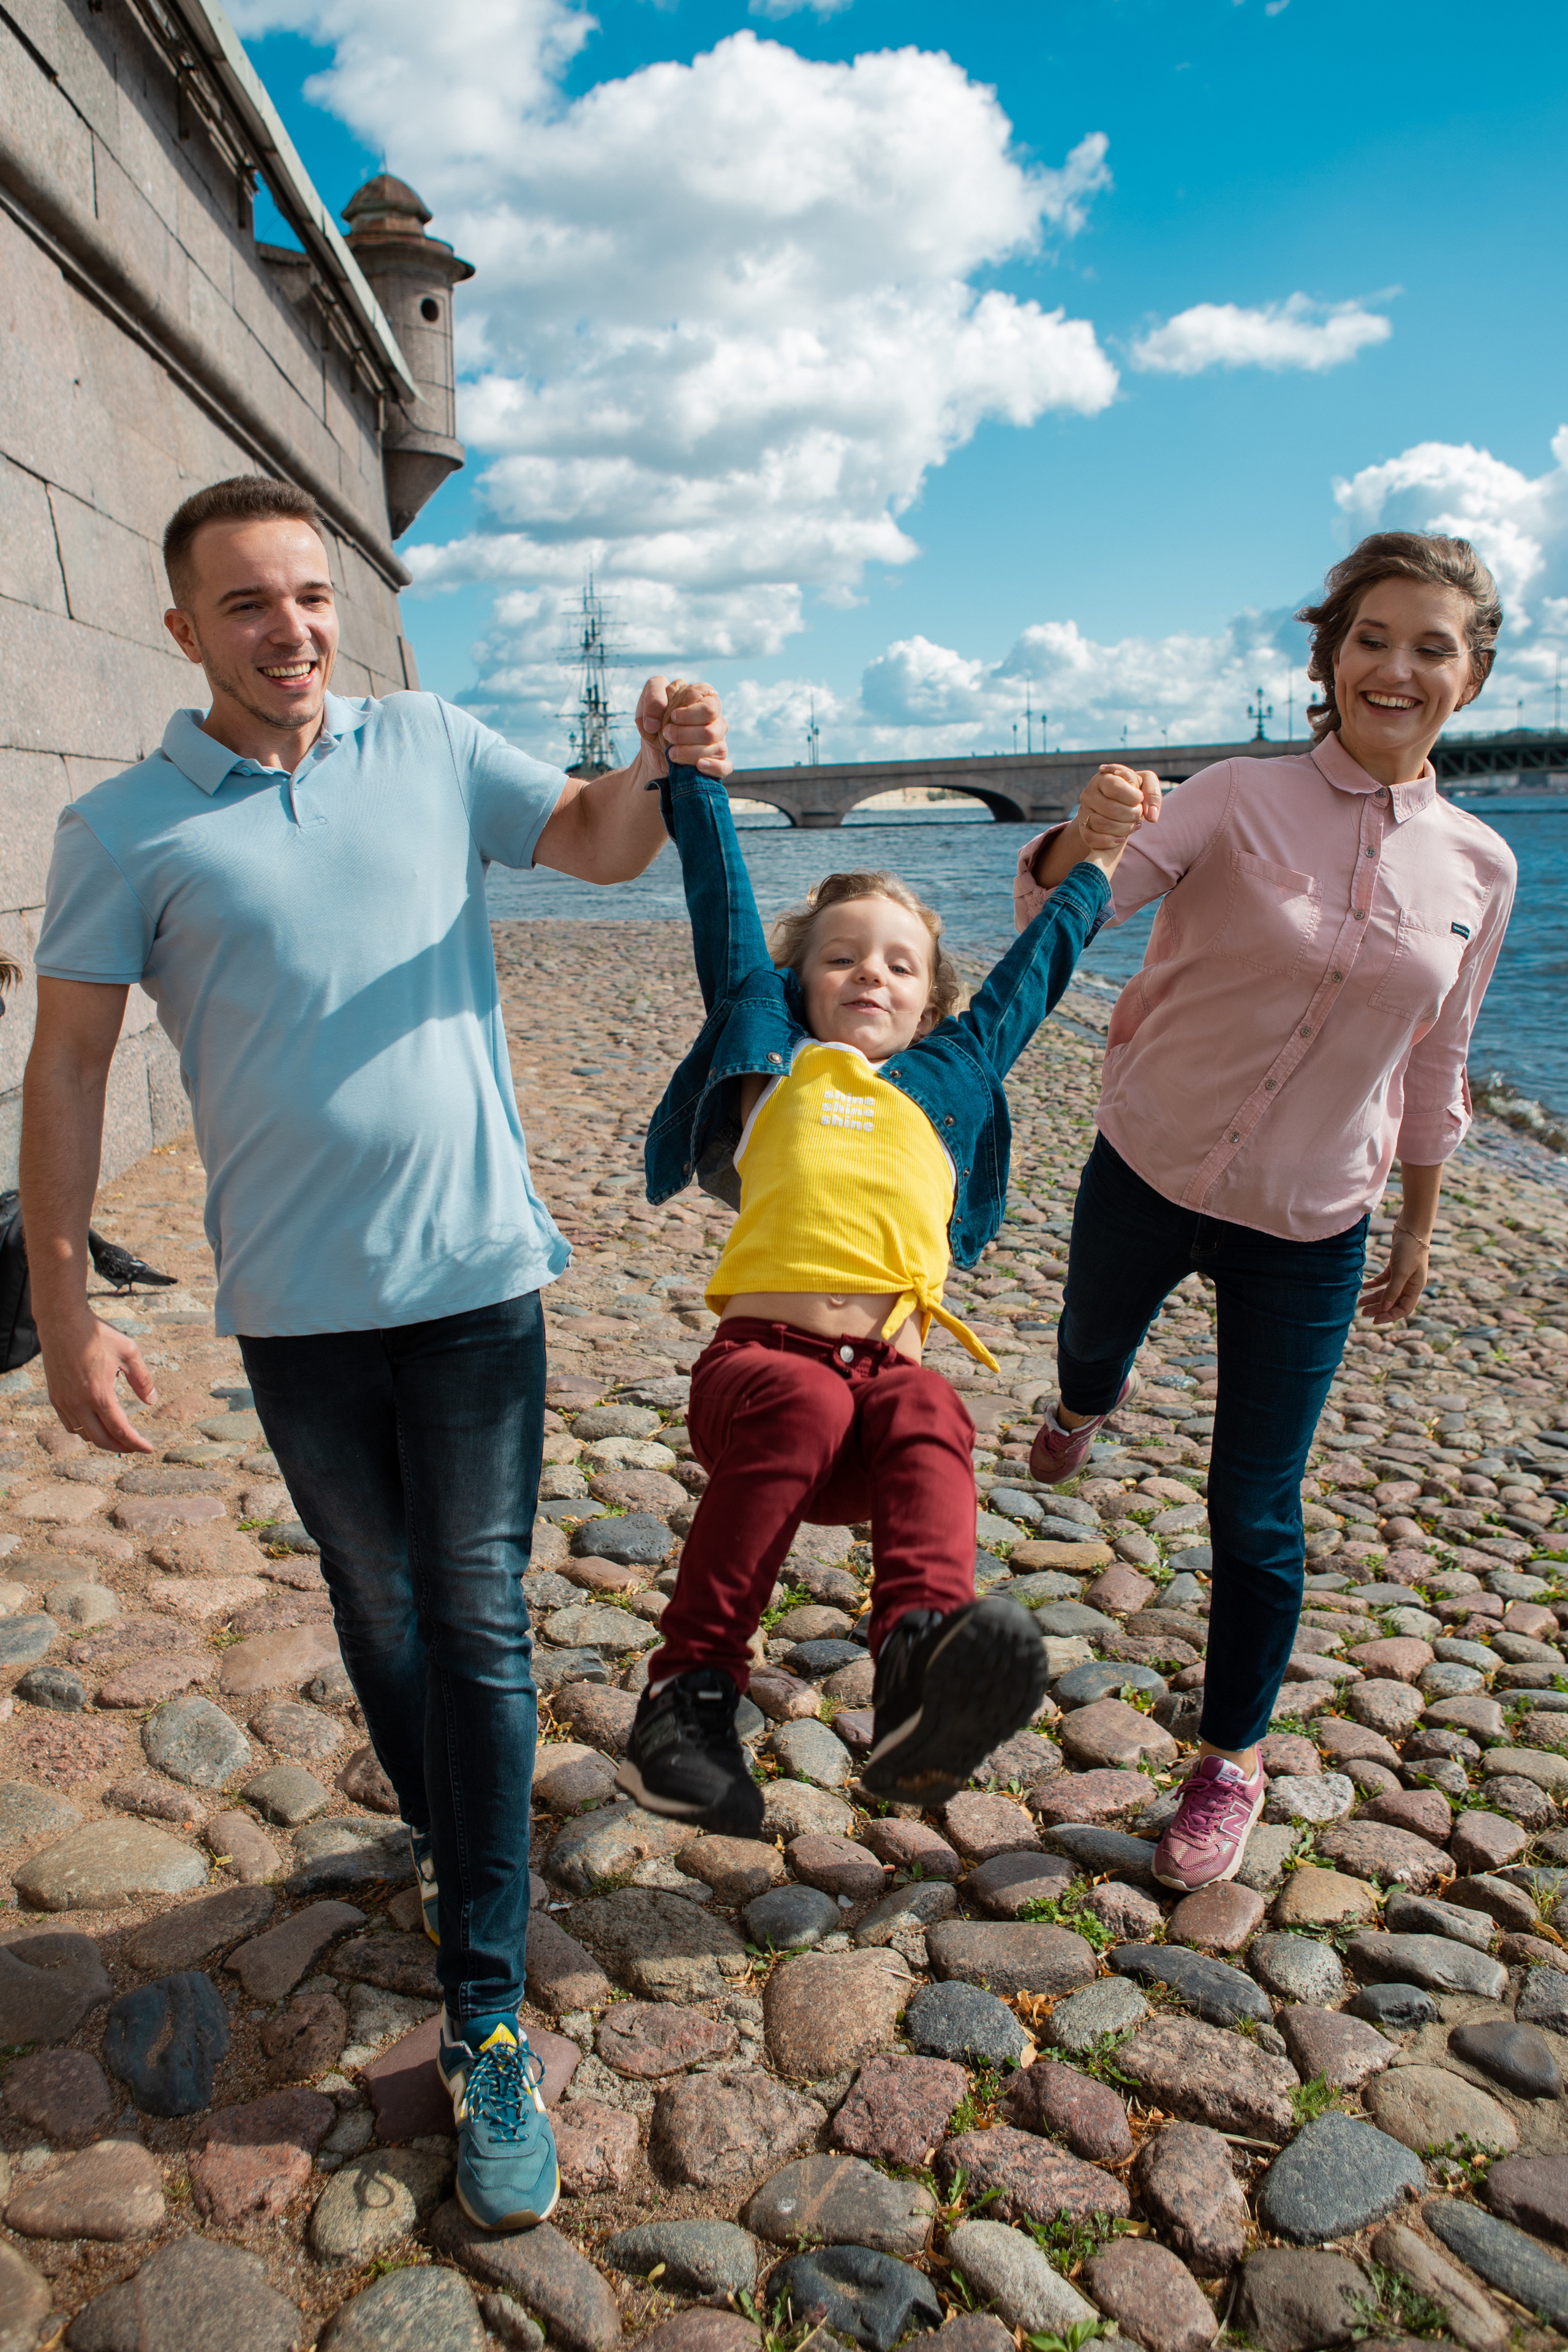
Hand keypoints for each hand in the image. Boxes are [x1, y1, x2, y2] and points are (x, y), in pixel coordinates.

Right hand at [40, 1309, 157, 1451]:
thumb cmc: (97, 1334)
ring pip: (83, 1434)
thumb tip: (151, 1401)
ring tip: (118, 1437)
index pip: (120, 1430)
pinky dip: (84, 1431)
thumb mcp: (129, 1352)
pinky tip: (96, 1425)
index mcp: (99, 1394)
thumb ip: (142, 1379)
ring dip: (102, 1440)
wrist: (62, 1321)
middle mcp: (78, 1403)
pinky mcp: (55, 1397)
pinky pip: (69, 1424)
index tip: (149, 1449)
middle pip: (100, 1439)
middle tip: (136, 1447)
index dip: (136, 1443)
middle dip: (121, 1447)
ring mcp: (64, 1401)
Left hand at [634, 676, 730, 778]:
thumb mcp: (647, 704)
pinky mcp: (718, 761)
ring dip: (689, 752)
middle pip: (711, 730)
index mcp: (704, 698)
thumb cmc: (654, 722)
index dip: (687, 714)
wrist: (653, 751)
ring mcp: (719, 740)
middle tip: (667, 734)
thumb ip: (652, 698)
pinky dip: (713, 766)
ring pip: (717, 748)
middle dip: (684, 735)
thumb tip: (654, 722)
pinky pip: (725, 766)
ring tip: (671, 753)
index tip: (672, 717)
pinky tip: (698, 765)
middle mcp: (716, 718)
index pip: (708, 704)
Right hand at [1068, 764, 1160, 876]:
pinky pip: (1091, 838)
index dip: (1133, 797)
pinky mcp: (1082, 828)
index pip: (1116, 788)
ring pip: (1102, 825)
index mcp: (1103, 778)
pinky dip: (1109, 841)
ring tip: (1134, 825)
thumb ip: (1153, 794)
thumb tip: (1152, 816)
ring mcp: (1084, 812)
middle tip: (1139, 814)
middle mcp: (1089, 793)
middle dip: (1132, 815)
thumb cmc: (1132, 791)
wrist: (1115, 803)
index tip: (1140, 799)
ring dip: (1124, 829)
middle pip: (1111, 809)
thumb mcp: (1145, 784)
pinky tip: (1121, 838)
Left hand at [1358, 1226, 1429, 1323]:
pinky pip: (1384, 1279)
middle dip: (1378, 1308)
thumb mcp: (1400, 1271)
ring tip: (1359, 1302)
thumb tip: (1385, 1308)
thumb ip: (1393, 1291)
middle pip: (1393, 1302)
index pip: (1404, 1309)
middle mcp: (1410, 1283)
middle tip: (1362, 1313)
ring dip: (1374, 1297)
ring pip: (1387, 1291)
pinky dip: (1374, 1284)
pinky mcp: (1395, 1265)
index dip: (1390, 1316)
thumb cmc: (1409, 1249)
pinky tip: (1363, 1287)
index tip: (1374, 1320)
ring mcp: (1403, 1274)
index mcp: (1416, 1287)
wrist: (1411, 1227)